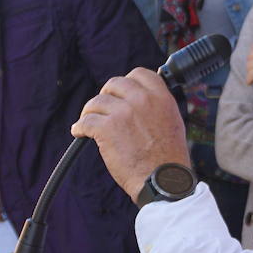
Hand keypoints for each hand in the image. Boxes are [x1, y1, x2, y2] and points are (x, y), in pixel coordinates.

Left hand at [71, 68, 189, 201]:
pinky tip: (80, 132)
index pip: (140, 73)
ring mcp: (123, 112)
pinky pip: (85, 121)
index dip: (127, 81)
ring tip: (90, 124)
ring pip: (96, 102)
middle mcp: (142, 100)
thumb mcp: (173, 121)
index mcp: (161, 97)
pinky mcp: (106, 128)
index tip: (121, 92)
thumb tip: (140, 98)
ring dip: (91, 113)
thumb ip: (157, 105)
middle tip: (104, 109)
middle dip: (106, 96)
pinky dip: (80, 128)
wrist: (163, 179)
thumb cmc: (169, 157)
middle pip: (114, 84)